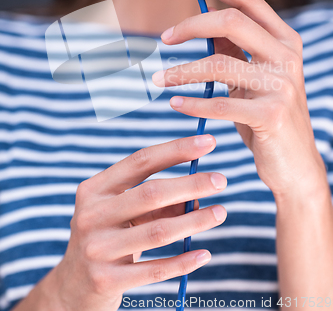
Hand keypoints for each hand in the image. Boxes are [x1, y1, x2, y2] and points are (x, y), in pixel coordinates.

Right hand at [50, 134, 226, 310]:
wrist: (73, 286)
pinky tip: (204, 253)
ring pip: (159, 231)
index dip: (176, 150)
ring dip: (195, 221)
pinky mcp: (106, 280)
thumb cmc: (107, 236)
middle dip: (192, 183)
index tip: (207, 141)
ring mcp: (97, 248)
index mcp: (95, 189)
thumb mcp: (122, 212)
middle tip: (221, 180)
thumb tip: (197, 195)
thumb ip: (155, 202)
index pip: (140, 161)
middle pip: (151, 193)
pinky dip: (183, 261)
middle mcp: (91, 214)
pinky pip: (155, 269)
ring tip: (220, 212)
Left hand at [152, 0, 327, 201]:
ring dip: (181, 70)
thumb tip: (203, 17)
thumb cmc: (265, 115)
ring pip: (219, 63)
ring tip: (158, 79)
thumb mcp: (252, 77)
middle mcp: (288, 56)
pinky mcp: (271, 115)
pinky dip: (192, 101)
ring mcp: (283, 85)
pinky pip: (220, 102)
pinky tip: (174, 102)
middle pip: (231, 21)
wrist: (294, 164)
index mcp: (284, 40)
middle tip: (164, 38)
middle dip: (191, 24)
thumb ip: (235, 48)